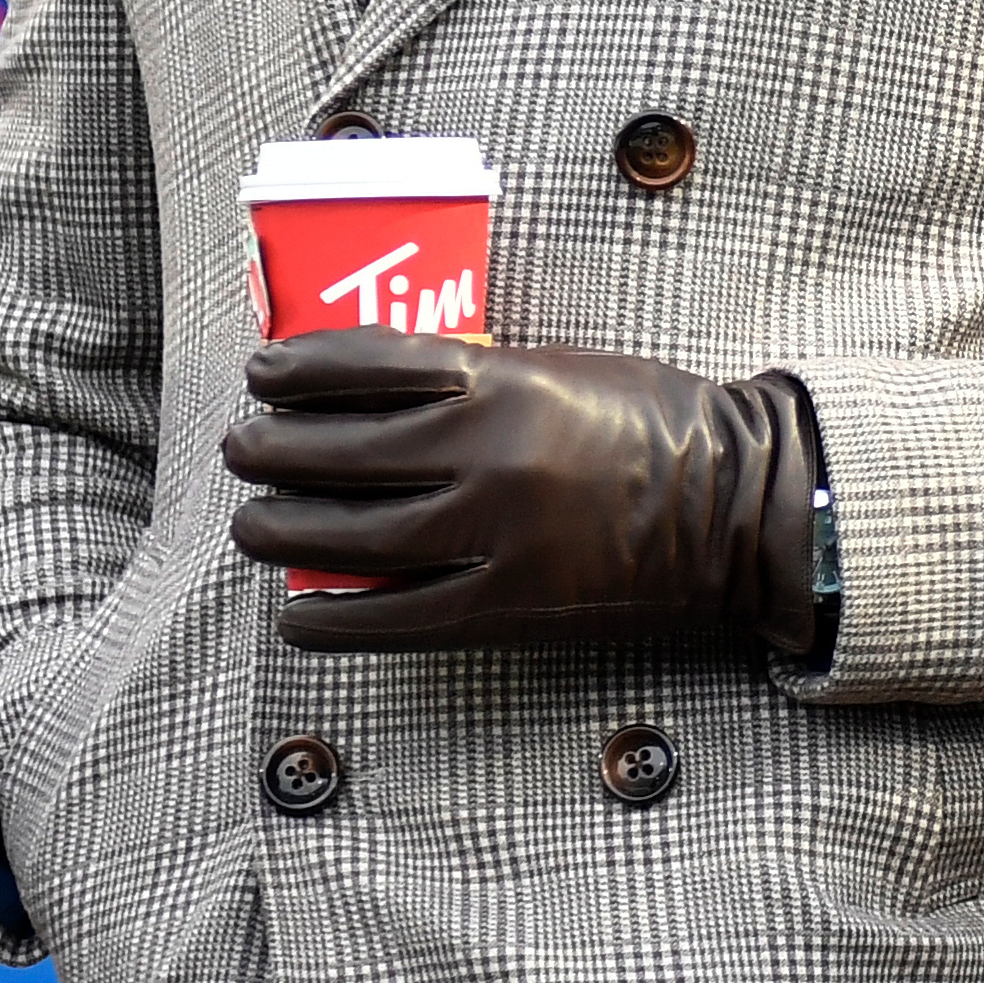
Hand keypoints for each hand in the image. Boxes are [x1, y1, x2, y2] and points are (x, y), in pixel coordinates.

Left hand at [224, 328, 829, 655]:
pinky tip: (301, 610)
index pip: (365, 365)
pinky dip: (331, 617)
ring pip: (346, 536)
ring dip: (281, 529)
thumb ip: (476, 375)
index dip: (297, 370)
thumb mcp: (564, 367)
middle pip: (336, 453)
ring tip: (256, 522)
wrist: (740, 508)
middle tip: (244, 448)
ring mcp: (492, 537)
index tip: (263, 375)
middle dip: (269, 450)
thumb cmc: (658, 424)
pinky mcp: (505, 607)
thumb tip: (374, 392)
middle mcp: (486, 456)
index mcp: (504, 382)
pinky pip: (391, 617)